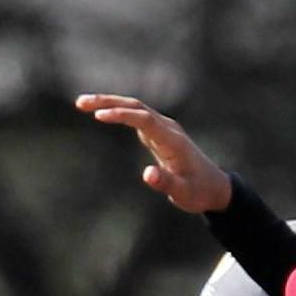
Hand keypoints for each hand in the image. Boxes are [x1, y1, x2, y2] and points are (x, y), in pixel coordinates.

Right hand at [75, 94, 233, 212]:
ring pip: (134, 107)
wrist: (214, 186)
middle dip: (109, 102)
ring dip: (110, 103)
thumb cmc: (198, 192)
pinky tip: (100, 111)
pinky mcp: (158, 133)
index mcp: (172, 141)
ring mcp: (163, 128)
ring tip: (82, 104)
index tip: (99, 116)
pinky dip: (117, 111)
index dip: (122, 115)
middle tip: (81, 103)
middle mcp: (167, 129)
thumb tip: (147, 175)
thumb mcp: (183, 194)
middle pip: (136, 106)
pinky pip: (135, 115)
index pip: (144, 120)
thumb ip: (166, 183)